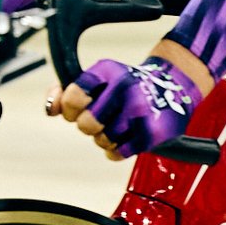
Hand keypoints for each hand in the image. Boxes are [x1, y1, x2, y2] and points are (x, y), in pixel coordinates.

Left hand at [50, 43, 208, 159]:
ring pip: (102, 140)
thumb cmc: (126, 87)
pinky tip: (128, 138)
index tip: (80, 107)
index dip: (70, 109)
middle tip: (101, 120)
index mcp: (108, 71)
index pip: (73, 97)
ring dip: (105, 138)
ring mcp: (141, 110)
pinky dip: (117, 150)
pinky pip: (117, 153)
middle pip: (86, 124)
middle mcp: (126, 87)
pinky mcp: (152, 132)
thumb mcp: (98, 79)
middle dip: (89, 126)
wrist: (175, 88)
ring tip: (119, 127)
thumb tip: (50, 110)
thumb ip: (66, 91)